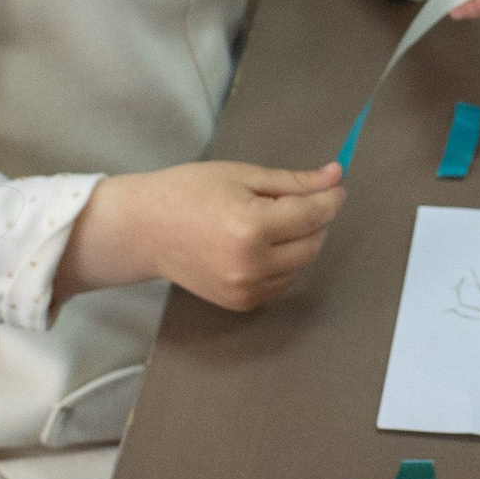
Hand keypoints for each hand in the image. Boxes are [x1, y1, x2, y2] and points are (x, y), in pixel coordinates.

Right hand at [61, 156, 343, 309]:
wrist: (144, 229)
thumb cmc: (188, 192)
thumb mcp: (241, 176)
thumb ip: (292, 182)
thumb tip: (335, 177)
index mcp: (252, 228)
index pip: (313, 214)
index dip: (331, 197)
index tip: (335, 185)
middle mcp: (252, 265)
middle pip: (313, 243)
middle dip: (317, 219)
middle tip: (300, 199)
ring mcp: (246, 289)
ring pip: (301, 265)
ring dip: (301, 242)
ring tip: (272, 220)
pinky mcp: (241, 303)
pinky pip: (282, 282)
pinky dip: (284, 262)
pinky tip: (262, 244)